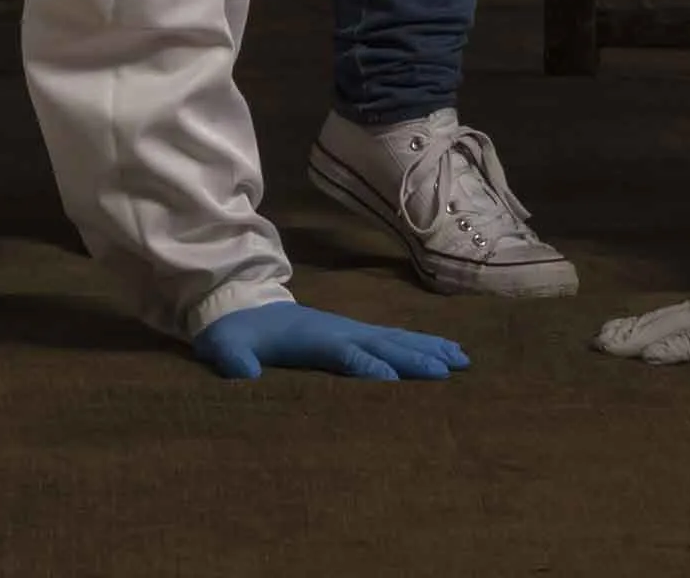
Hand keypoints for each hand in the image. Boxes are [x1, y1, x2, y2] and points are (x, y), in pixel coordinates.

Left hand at [194, 299, 466, 382]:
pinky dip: (424, 344)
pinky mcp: (356, 332)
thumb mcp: (227, 346)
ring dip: (429, 348)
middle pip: (384, 343)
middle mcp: (341, 331)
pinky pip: (395, 338)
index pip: (346, 354)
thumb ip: (234, 358)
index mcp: (314, 339)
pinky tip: (445, 352)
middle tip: (449, 371)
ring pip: (397, 338)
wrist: (244, 307)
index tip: (396, 382)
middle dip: (415, 357)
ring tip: (462, 359)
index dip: (369, 366)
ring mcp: (352, 329)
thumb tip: (244, 373)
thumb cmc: (239, 334)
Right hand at [595, 266, 689, 368]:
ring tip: (602, 339)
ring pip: (672, 315)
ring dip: (636, 327)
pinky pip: (678, 314)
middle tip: (604, 348)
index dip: (681, 347)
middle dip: (641, 335)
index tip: (650, 359)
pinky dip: (650, 321)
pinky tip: (629, 330)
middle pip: (678, 321)